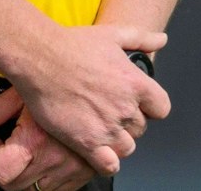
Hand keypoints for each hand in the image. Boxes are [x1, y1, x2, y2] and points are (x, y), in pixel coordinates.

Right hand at [0, 25, 168, 175]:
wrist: (39, 57)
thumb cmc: (71, 45)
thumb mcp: (113, 34)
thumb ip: (142, 38)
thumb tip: (161, 40)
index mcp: (136, 83)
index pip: (161, 108)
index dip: (149, 107)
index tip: (136, 103)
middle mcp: (125, 108)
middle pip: (141, 128)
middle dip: (128, 122)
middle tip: (108, 112)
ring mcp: (107, 127)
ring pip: (126, 147)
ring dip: (116, 141)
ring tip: (99, 129)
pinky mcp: (87, 142)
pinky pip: (109, 165)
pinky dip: (106, 162)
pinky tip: (97, 152)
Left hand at [0, 90, 95, 190]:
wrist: (97, 83)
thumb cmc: (55, 83)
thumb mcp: (18, 95)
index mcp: (37, 141)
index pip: (1, 173)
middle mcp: (57, 160)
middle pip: (14, 186)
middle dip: (6, 167)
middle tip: (9, 145)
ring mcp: (74, 170)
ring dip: (27, 174)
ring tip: (30, 148)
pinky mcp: (86, 173)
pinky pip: (59, 190)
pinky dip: (49, 177)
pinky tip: (48, 154)